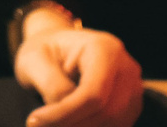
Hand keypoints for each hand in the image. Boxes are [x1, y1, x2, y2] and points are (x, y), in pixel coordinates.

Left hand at [14, 18, 143, 126]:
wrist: (56, 47)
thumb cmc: (44, 51)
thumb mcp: (34, 60)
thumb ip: (52, 85)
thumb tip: (65, 112)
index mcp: (104, 48)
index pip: (93, 93)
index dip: (66, 113)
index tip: (36, 121)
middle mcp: (125, 66)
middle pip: (107, 112)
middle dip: (72, 123)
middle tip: (41, 124)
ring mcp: (133, 86)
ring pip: (113, 123)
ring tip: (54, 122)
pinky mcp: (131, 103)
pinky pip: (116, 125)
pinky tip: (70, 121)